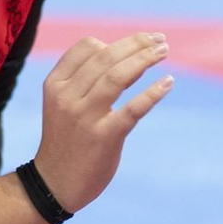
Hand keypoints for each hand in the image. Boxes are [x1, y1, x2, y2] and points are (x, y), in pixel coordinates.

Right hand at [33, 33, 172, 212]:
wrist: (54, 183)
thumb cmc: (66, 139)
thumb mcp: (62, 104)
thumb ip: (81, 79)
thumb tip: (120, 53)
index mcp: (56, 85)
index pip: (86, 47)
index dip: (115, 41)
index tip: (138, 42)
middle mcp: (68, 97)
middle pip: (106, 57)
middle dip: (137, 43)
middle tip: (160, 40)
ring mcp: (85, 117)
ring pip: (118, 76)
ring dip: (145, 59)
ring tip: (164, 51)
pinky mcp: (104, 137)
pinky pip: (133, 109)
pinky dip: (153, 93)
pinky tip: (168, 83)